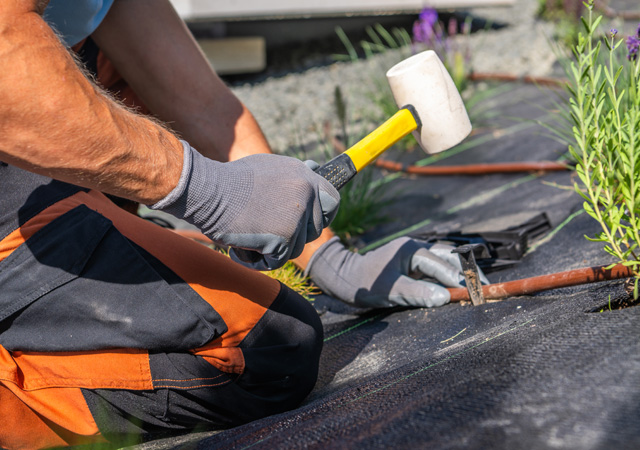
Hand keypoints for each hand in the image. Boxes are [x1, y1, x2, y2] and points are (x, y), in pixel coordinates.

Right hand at [151, 141, 339, 269]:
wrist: (207, 190)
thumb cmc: (230, 182)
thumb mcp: (269, 168)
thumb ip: (293, 174)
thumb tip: (315, 167)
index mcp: (304, 175)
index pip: (332, 200)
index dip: (320, 216)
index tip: (306, 224)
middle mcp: (305, 192)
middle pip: (314, 230)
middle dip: (293, 236)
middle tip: (268, 232)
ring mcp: (296, 215)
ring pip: (295, 248)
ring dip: (273, 249)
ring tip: (249, 236)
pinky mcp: (283, 237)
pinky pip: (278, 261)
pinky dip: (259, 260)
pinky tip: (241, 248)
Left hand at [305, 236, 488, 307]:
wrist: (346, 278)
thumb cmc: (365, 284)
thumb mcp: (391, 291)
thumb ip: (418, 293)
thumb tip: (446, 297)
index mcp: (411, 249)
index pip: (442, 265)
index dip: (460, 279)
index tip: (476, 291)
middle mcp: (416, 248)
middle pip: (450, 257)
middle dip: (468, 272)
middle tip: (485, 287)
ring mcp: (415, 255)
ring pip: (445, 261)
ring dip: (461, 273)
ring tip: (478, 286)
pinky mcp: (413, 264)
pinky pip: (436, 269)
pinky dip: (449, 277)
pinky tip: (459, 287)